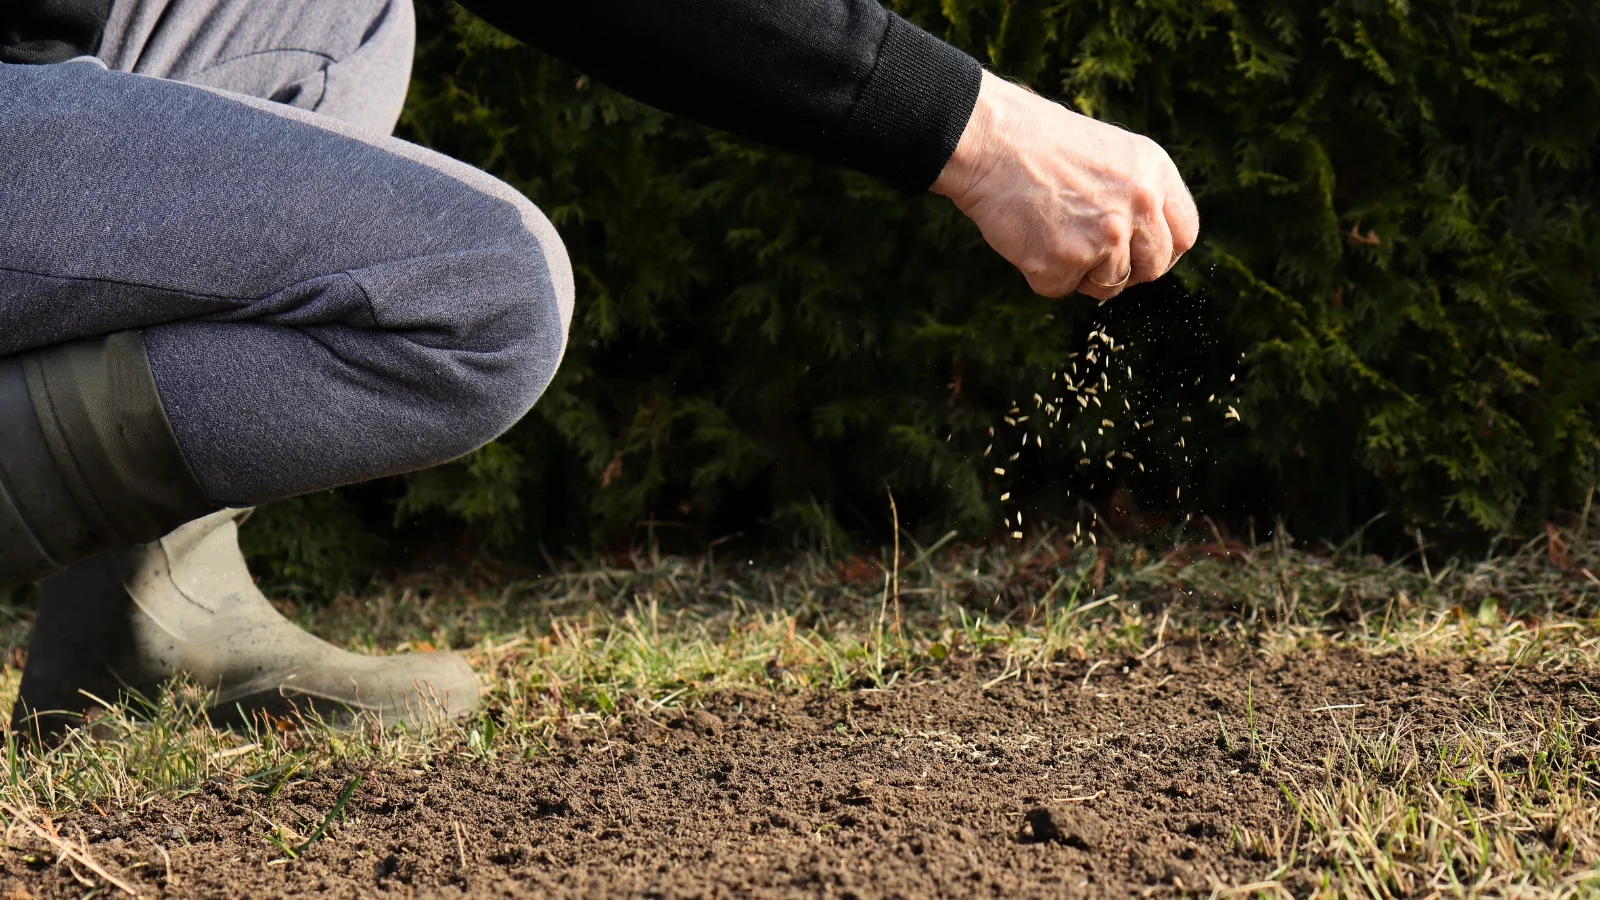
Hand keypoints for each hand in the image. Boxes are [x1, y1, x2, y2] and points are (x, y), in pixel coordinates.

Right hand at [932, 72, 1199, 300]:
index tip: (1140, 255)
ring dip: (1081, 272)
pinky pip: (1062, 289)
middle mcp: (1139, 207)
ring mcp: (1104, 238)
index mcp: (1155, 175)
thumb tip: (1149, 246)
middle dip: (1126, 270)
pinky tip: (1030, 236)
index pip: (1183, 235)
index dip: (1161, 251)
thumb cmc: (1044, 145)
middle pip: (1153, 268)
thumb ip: (1141, 196)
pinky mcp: (1064, 262)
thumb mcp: (1113, 154)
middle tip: (1091, 252)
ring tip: (1052, 230)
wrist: (992, 141)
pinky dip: (1042, 273)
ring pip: (1109, 285)